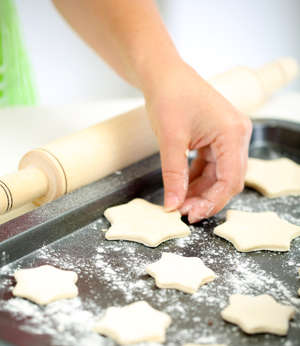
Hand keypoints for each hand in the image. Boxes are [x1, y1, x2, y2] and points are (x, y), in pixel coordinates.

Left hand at [143, 61, 251, 222]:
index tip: (190, 215)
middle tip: (183, 212)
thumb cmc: (169, 96)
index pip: (231, 179)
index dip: (212, 202)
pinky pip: (211, 167)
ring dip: (201, 191)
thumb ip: (174, 176)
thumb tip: (172, 206)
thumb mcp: (170, 140)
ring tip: (179, 203)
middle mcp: (237, 136)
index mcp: (233, 133)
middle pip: (229, 180)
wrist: (163, 74)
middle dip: (206, 199)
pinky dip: (197, 179)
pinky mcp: (218, 139)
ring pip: (219, 176)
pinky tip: (182, 189)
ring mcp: (229, 137)